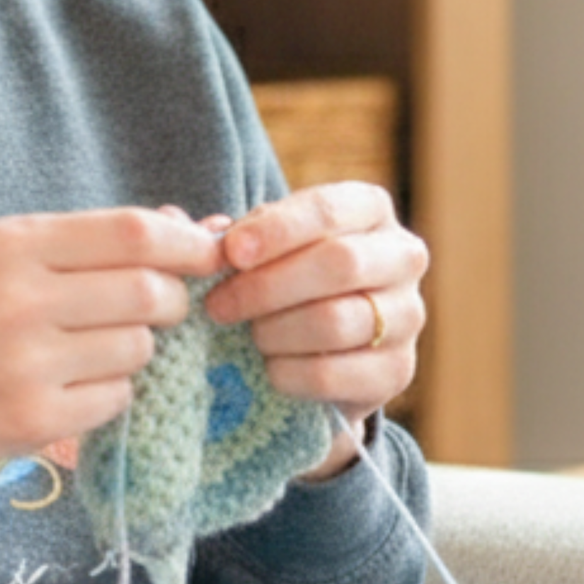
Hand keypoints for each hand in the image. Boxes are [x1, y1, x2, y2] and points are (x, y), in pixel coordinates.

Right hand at [0, 208, 223, 510]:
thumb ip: (85, 243)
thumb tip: (184, 223)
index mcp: (14, 245)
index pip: (132, 232)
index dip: (186, 242)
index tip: (209, 252)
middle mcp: (20, 298)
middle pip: (148, 291)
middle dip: (172, 302)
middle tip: (158, 310)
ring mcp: (26, 362)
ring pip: (138, 348)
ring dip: (136, 351)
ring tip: (93, 352)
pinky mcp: (31, 419)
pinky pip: (116, 399)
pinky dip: (111, 395)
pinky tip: (71, 389)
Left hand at [203, 182, 427, 478]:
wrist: (321, 354)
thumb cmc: (283, 283)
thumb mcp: (258, 250)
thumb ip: (220, 236)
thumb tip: (175, 224)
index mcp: (370, 210)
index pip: (329, 209)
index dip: (277, 230)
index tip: (230, 253)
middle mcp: (402, 256)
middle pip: (339, 263)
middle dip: (268, 286)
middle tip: (218, 306)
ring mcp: (408, 315)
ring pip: (337, 320)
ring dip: (276, 332)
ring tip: (248, 336)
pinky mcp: (398, 370)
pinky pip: (335, 373)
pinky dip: (289, 373)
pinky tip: (269, 369)